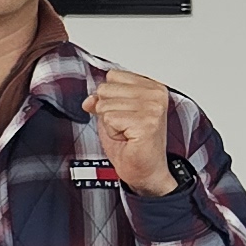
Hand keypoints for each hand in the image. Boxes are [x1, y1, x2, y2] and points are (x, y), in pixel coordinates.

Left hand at [87, 66, 181, 197]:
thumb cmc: (134, 145)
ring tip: (126, 132)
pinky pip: (109, 119)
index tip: (123, 111)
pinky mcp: (146, 123)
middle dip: (108, 110)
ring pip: (105, 105)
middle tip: (125, 125)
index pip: (114, 75)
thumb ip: (103, 100)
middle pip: (106, 88)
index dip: (110, 96)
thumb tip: (90, 99)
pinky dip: (112, 132)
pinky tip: (127, 138)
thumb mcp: (114, 116)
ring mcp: (153, 108)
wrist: (145, 171)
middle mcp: (156, 94)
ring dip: (110, 123)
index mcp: (152, 87)